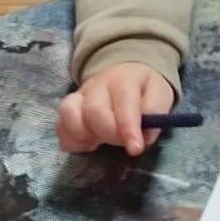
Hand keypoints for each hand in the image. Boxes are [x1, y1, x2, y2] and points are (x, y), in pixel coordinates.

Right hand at [56, 62, 174, 155]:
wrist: (125, 71)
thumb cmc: (143, 88)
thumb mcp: (159, 94)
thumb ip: (155, 112)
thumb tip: (144, 136)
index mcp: (124, 80)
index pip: (123, 102)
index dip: (127, 128)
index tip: (135, 149)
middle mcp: (97, 85)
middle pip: (93, 111)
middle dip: (108, 134)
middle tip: (121, 143)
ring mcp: (79, 96)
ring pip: (68, 114)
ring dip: (83, 136)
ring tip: (98, 143)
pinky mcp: (69, 109)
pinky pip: (60, 127)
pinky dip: (70, 141)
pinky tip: (87, 145)